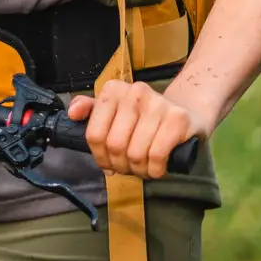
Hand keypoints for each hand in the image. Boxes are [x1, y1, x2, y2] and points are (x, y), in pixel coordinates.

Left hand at [66, 79, 213, 178]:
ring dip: (138, 170)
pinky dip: (155, 170)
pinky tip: (157, 169)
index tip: (108, 164)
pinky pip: (157, 155)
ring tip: (142, 169)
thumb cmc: (146, 116)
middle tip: (128, 168)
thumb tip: (72, 114)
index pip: (94, 134)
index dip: (100, 156)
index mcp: (113, 90)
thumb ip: (90, 109)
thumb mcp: (116, 109)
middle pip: (114, 145)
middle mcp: (134, 93)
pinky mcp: (178, 119)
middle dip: (120, 165)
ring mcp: (157, 104)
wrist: (188, 111)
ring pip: (135, 153)